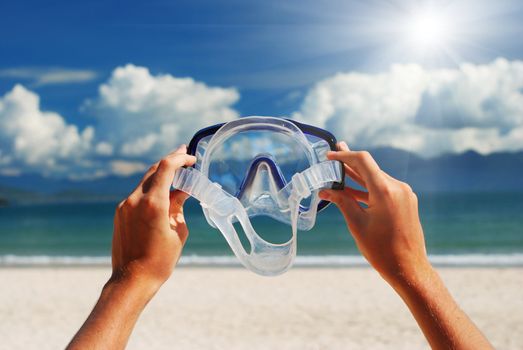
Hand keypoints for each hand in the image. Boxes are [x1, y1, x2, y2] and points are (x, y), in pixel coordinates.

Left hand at [111, 145, 195, 290]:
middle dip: (170, 162)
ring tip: (177, 176)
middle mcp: (135, 200)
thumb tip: (182, 192)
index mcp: (154, 203)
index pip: (166, 168)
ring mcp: (125, 205)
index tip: (191, 158)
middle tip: (185, 157)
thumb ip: (179, 206)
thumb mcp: (178, 231)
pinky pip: (138, 194)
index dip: (180, 158)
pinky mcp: (120, 213)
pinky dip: (152, 189)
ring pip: (145, 181)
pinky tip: (163, 194)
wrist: (132, 279)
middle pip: (154, 170)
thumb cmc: (160, 260)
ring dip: (161, 176)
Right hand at [319, 142, 429, 285]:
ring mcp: (404, 194)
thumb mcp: (357, 224)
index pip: (363, 161)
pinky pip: (384, 189)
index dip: (344, 155)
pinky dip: (368, 188)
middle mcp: (398, 188)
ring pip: (376, 178)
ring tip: (339, 170)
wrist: (408, 268)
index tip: (330, 155)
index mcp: (385, 191)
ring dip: (357, 176)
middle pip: (370, 168)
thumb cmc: (381, 249)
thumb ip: (342, 202)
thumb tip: (325, 190)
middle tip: (332, 156)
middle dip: (349, 164)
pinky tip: (352, 190)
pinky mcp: (406, 202)